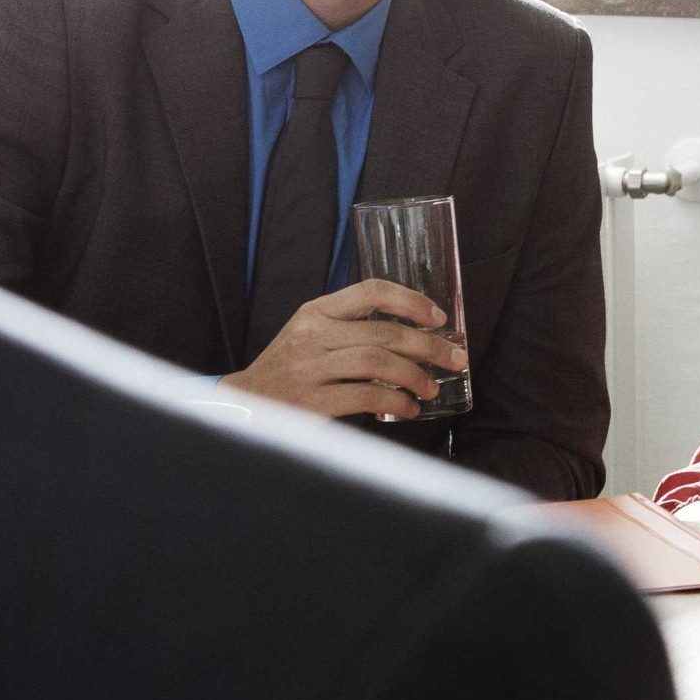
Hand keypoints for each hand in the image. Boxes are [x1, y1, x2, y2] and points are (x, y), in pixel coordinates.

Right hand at [225, 279, 466, 421]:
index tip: (439, 317)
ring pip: (378, 363)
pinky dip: (396, 403)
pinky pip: (366, 397)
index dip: (411, 301)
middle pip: (385, 333)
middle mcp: (312, 334)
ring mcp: (310, 368)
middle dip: (429, 346)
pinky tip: (408, 409)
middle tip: (455, 358)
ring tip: (431, 388)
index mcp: (316, 311)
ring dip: (416, 376)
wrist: (245, 404)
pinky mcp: (312, 401)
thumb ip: (350, 328)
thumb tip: (413, 336)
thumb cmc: (288, 370)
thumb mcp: (311, 335)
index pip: (371, 291)